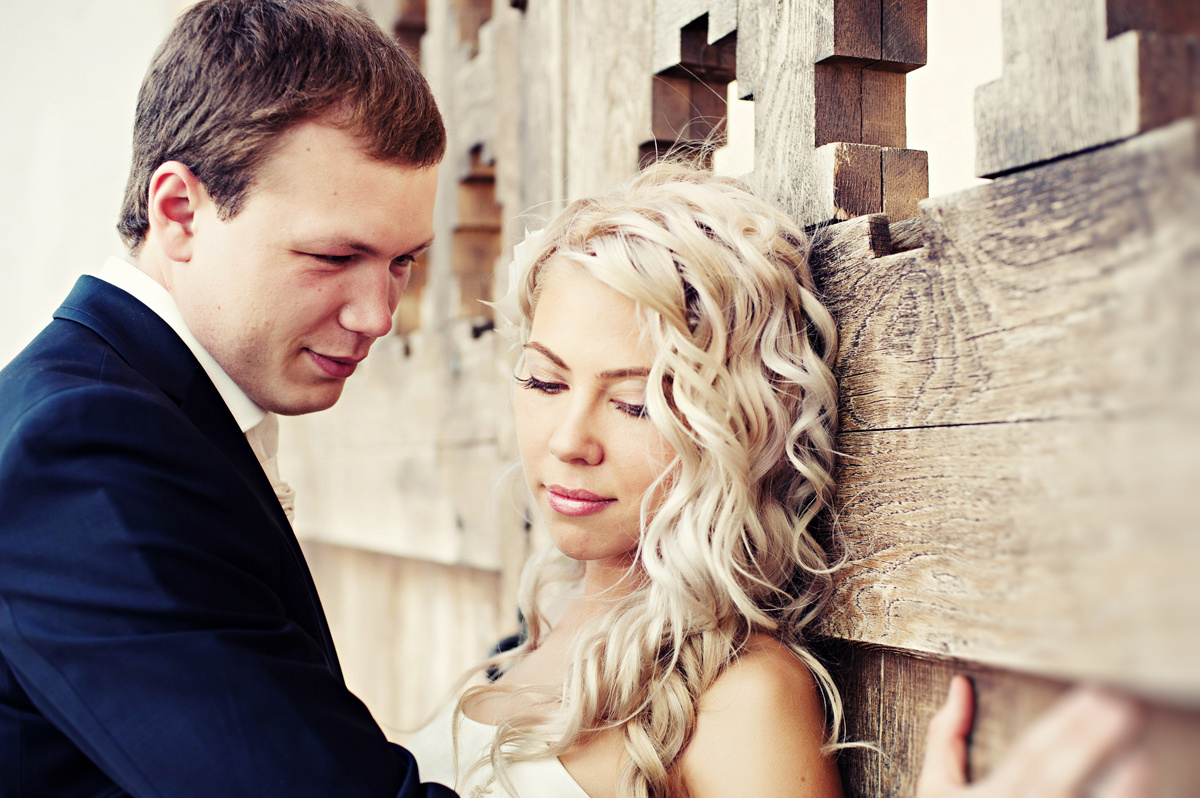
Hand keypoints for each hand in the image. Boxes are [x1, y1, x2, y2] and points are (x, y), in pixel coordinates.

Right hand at [916, 675, 1151, 797]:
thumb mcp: (934, 792)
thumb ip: (944, 739)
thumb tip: (961, 686)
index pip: (1029, 756)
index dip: (1063, 726)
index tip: (1098, 693)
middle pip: (1054, 779)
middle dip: (1090, 741)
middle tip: (1126, 705)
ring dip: (1117, 793)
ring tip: (1143, 759)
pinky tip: (1136, 789)